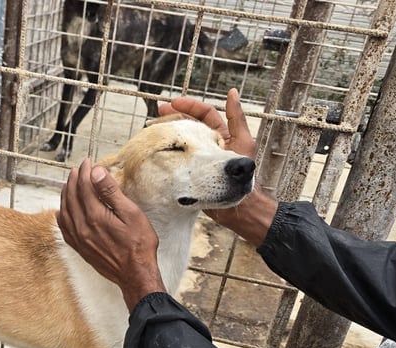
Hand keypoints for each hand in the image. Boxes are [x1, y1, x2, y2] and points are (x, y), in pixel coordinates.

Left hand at [57, 159, 166, 310]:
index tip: (89, 163)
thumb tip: (97, 173)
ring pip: (64, 210)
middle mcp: (82, 227)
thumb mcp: (131, 213)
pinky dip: (61, 213)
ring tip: (71, 183)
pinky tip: (63, 209)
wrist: (135, 274)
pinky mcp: (79, 248)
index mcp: (95, 216)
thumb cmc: (138, 246)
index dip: (85, 172)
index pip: (84, 186)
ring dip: (66, 194)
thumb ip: (111, 192)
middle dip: (74, 179)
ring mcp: (78, 239)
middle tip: (79, 169)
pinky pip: (63, 227)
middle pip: (71, 196)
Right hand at [160, 88, 275, 246]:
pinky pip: (178, 158)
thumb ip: (237, 118)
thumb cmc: (244, 175)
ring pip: (181, 141)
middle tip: (155, 116)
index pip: (203, 114)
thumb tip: (232, 92)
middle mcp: (209, 144)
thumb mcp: (243, 142)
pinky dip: (168, 152)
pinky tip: (157, 150)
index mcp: (221, 135)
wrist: (238, 207)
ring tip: (152, 131)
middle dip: (173, 118)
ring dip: (168, 134)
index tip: (172, 103)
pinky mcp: (192, 172)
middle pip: (189, 125)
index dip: (189, 106)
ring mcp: (199, 159)